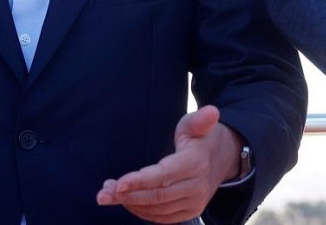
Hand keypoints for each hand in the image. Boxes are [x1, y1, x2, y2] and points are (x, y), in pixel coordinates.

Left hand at [96, 105, 240, 222]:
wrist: (223, 158)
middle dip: (126, 196)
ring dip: (130, 203)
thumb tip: (212, 111)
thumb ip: (200, 119)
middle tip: (102, 194)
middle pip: (156, 196)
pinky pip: (162, 217)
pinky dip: (142, 212)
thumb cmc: (202, 138)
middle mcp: (197, 187)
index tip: (117, 183)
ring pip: (156, 209)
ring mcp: (195, 202)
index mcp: (196, 164)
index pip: (163, 176)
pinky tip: (127, 202)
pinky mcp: (191, 212)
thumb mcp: (198, 124)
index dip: (139, 181)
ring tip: (109, 194)